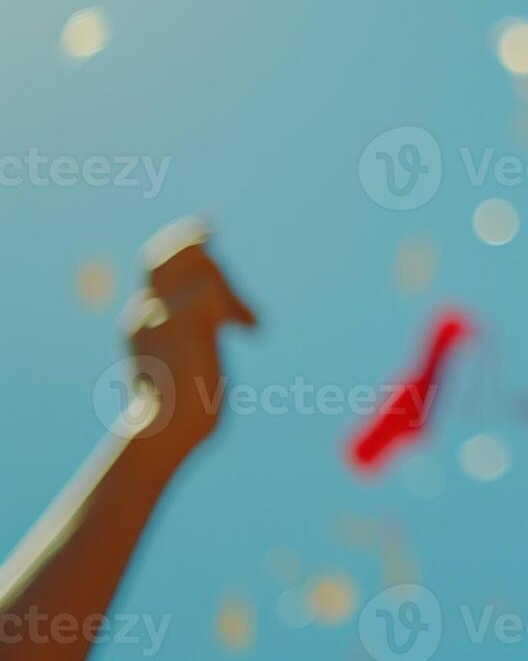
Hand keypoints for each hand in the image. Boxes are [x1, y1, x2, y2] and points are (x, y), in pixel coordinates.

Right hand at [117, 219, 256, 459]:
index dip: (177, 248)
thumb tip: (222, 317)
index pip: (156, 269)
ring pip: (196, 272)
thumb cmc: (180, 410)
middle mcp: (145, 314)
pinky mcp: (184, 326)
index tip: (202, 234)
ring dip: (230, 290)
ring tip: (247, 322)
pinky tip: (252, 329)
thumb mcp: (186, 360)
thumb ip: (195, 331)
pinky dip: (238, 305)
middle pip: (164, 258)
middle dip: (188, 240)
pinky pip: (211, 292)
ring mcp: (161, 317)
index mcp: (142, 321)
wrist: (165, 434)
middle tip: (210, 226)